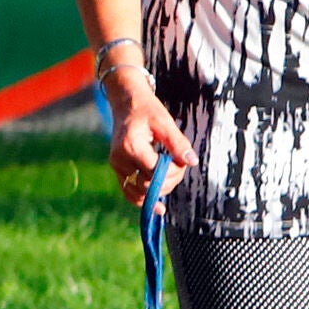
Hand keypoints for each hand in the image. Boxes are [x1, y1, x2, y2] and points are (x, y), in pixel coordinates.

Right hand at [105, 72, 196, 208]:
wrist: (126, 103)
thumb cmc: (147, 110)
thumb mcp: (165, 122)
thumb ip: (178, 143)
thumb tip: (191, 162)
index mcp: (130, 146)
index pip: (154, 172)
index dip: (173, 172)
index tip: (182, 161)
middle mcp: (120, 160)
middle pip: (147, 186)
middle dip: (168, 181)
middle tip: (180, 166)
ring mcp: (117, 167)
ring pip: (138, 193)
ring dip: (158, 191)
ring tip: (172, 177)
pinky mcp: (118, 170)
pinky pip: (129, 192)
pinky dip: (144, 198)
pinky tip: (158, 205)